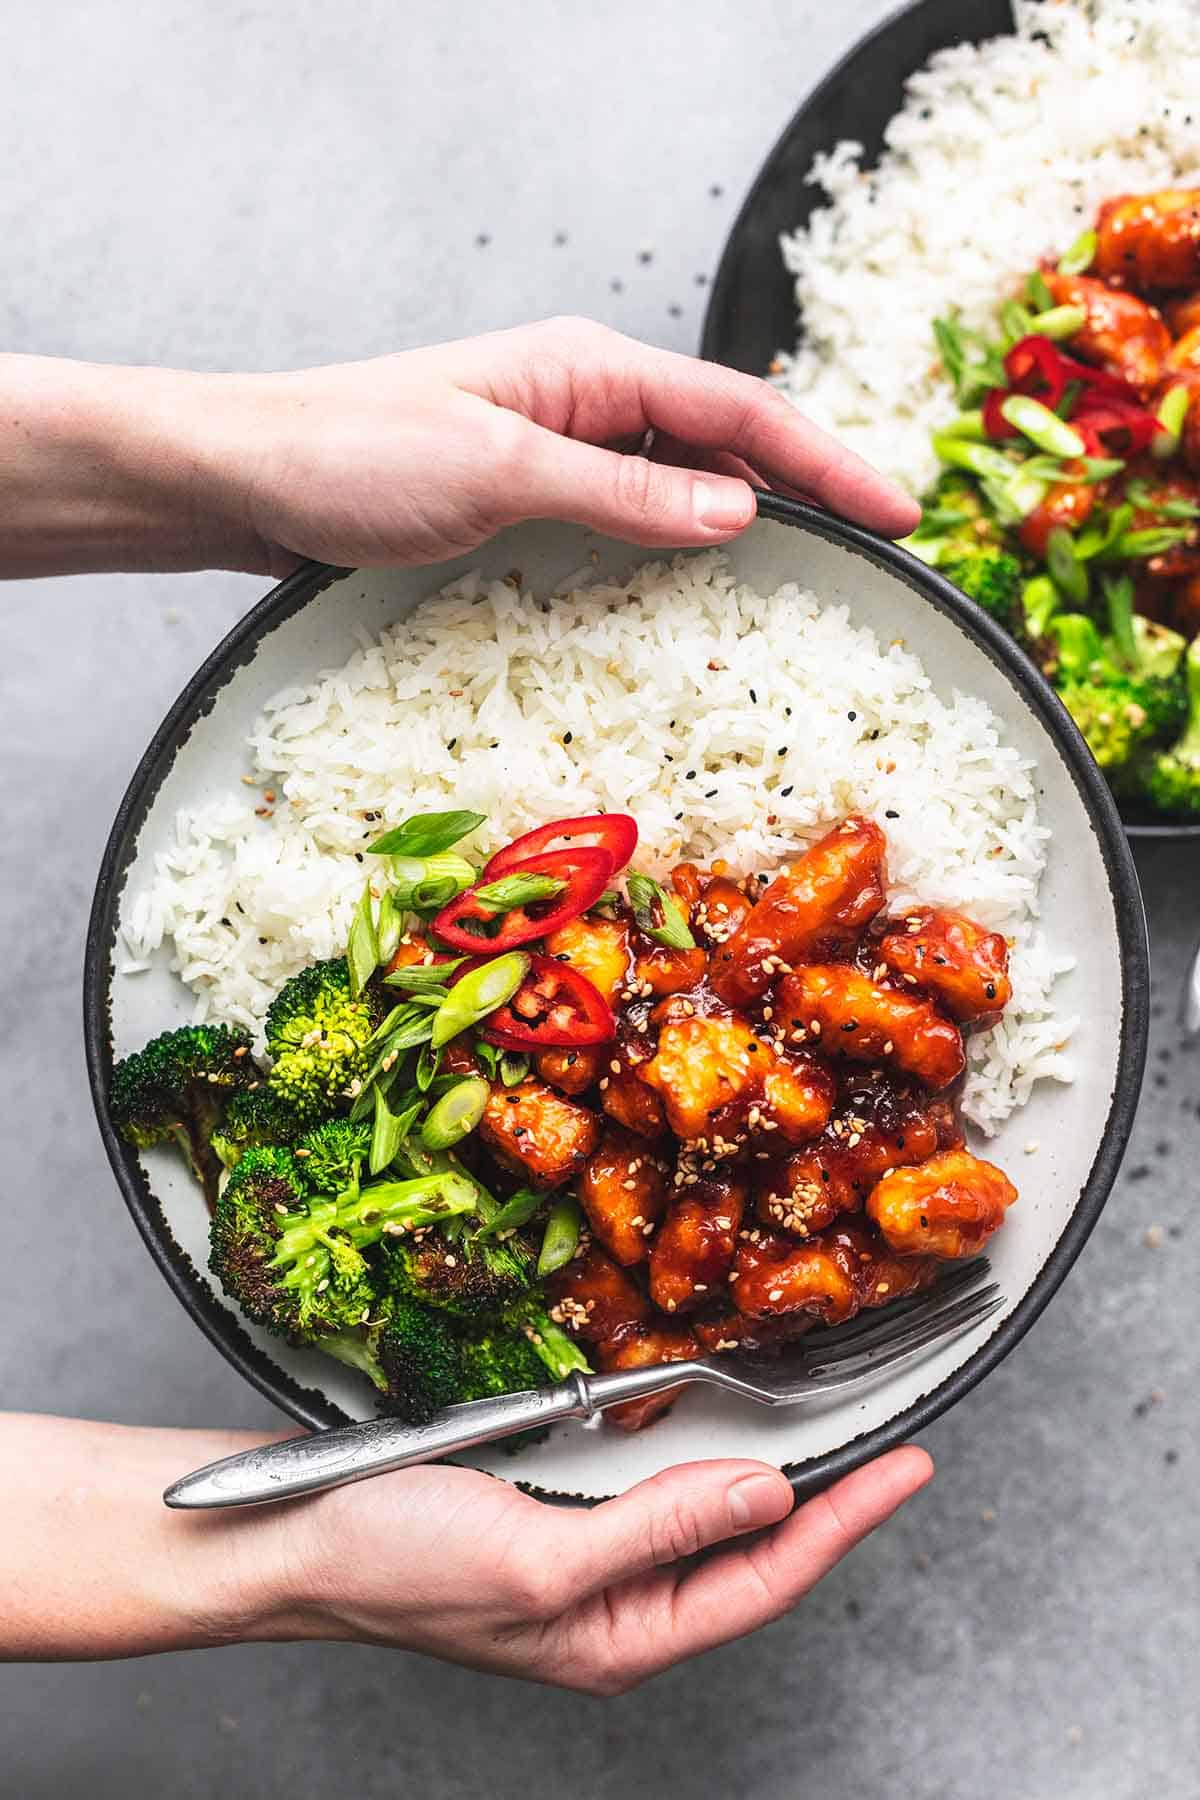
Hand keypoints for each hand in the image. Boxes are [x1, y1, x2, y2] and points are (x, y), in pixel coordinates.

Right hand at [3, 1414, 927, 1677]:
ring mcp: (578, 1560)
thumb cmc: (393, 1562)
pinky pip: (643, 1487)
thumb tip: (762, 1495)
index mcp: (619, 1637)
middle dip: (821, 1504)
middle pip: (744, 1553)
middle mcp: (611, 1605)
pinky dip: (688, 1452)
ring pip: (698, 1517)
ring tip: (826, 1436)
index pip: (764, 1578)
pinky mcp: (544, 1513)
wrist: (287, 1534)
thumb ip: (657, 1529)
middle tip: (889, 1448)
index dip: (845, 1523)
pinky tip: (703, 1422)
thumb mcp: (538, 1558)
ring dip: (758, 1473)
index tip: (910, 1471)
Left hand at [215, 317, 918, 575]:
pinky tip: (698, 582)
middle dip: (804, 489)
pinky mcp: (526, 493)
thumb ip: (623, 492)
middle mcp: (583, 399)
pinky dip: (675, 544)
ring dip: (743, 522)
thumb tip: (737, 508)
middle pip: (723, 441)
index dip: (826, 463)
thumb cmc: (352, 457)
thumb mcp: (498, 472)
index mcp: (588, 369)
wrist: (246, 478)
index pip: (738, 410)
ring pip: (679, 481)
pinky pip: (628, 513)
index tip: (899, 511)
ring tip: (813, 575)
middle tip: (877, 553)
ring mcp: (556, 446)